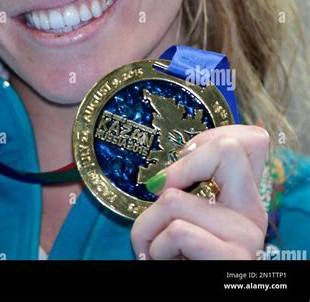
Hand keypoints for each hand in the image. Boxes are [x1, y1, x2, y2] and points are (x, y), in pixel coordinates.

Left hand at [130, 124, 269, 259]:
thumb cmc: (182, 262)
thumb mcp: (188, 219)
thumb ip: (190, 191)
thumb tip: (163, 173)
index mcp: (244, 199)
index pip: (253, 140)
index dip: (209, 137)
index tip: (182, 162)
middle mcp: (253, 214)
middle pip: (225, 147)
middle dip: (177, 169)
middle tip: (162, 198)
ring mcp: (244, 237)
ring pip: (175, 198)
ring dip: (147, 225)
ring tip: (156, 249)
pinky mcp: (230, 260)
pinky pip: (176, 231)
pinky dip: (153, 246)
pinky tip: (162, 262)